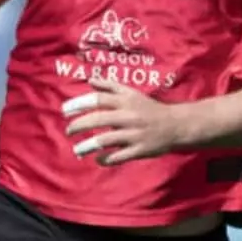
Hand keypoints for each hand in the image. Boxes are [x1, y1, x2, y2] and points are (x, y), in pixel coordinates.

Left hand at [64, 78, 181, 165]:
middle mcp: (129, 116)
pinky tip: (97, 160)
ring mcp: (134, 134)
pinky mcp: (140, 150)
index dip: (79, 104)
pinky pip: (118, 157)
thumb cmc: (150, 108)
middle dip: (79, 125)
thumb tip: (90, 80)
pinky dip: (105, 159)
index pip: (98, 99)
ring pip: (106, 140)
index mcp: (126, 101)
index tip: (65, 110)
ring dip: (88, 146)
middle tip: (68, 131)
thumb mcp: (132, 93)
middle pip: (99, 118)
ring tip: (77, 150)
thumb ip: (110, 86)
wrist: (176, 125)